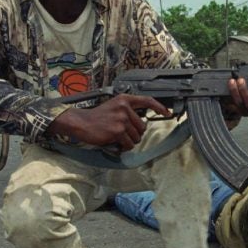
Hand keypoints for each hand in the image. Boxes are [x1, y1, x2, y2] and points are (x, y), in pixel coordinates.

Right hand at [48, 94, 170, 150]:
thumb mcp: (113, 106)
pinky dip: (124, 147)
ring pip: (137, 137)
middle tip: (123, 133)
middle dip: (135, 133)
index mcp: (124, 99)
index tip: (167, 113)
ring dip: (129, 141)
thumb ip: (127, 110)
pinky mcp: (118, 131)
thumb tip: (141, 123)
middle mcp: (125, 108)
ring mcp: (122, 119)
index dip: (159, 107)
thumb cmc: (96, 117)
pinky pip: (129, 144)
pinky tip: (115, 143)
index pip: (147, 100)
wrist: (80, 122)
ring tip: (117, 137)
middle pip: (142, 127)